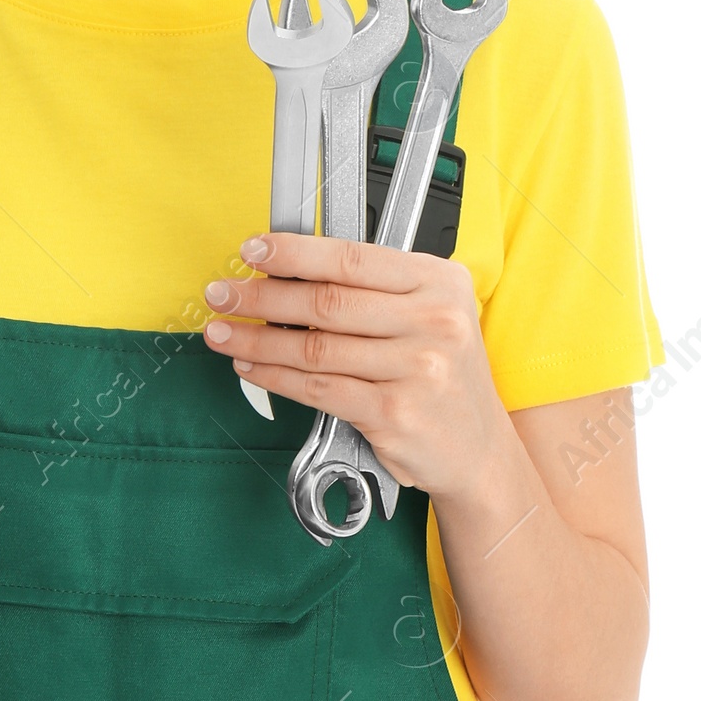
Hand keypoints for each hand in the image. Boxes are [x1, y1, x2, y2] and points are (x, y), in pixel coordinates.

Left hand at [202, 232, 511, 507]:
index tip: (254, 250)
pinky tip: (251, 368)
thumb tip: (291, 272)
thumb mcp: (431, 315)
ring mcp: (415, 369)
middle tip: (222, 293)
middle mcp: (433, 321)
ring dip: (256, 340)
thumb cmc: (444, 376)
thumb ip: (376, 291)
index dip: (294, 253)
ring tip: (222, 333)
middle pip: (327, 302)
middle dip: (261, 297)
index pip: (352, 258)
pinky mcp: (393, 414)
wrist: (477, 450)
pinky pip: (317, 389)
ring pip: (314, 349)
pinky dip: (275, 378)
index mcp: (439, 282)